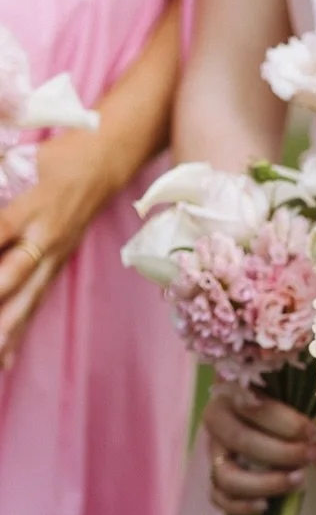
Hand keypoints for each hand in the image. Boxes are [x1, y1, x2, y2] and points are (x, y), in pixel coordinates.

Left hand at [0, 128, 127, 369]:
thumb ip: (3, 172)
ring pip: (26, 302)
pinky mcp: (56, 266)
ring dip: (6, 333)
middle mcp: (45, 239)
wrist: (106, 163)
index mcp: (34, 208)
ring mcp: (53, 256)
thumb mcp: (28, 158)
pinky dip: (20, 332)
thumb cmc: (62, 155)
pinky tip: (7, 359)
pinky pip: (35, 304)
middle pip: (12, 279)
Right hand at [204, 379, 315, 514]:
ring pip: (226, 475)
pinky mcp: (216, 477)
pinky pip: (218, 497)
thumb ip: (313, 422)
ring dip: (265, 483)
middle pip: (241, 440)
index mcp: (234, 391)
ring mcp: (214, 452)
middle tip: (313, 457)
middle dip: (283, 453)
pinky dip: (240, 506)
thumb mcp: (300, 404)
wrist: (271, 423)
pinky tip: (266, 505)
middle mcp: (217, 420)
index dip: (290, 424)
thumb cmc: (287, 407)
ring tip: (298, 481)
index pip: (256, 408)